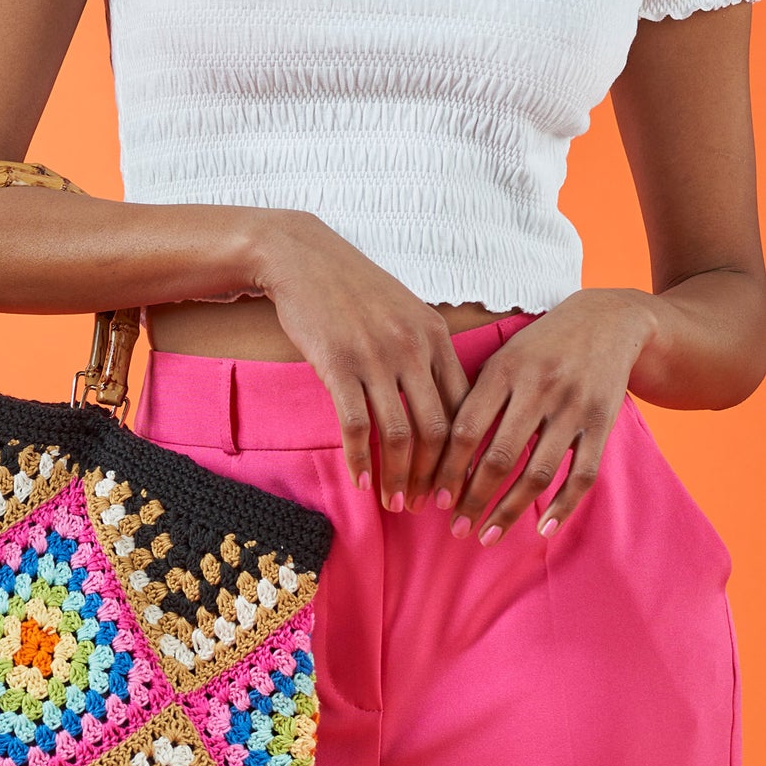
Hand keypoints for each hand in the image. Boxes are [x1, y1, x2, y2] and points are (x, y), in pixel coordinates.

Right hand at [249, 211, 469, 509]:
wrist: (302, 258)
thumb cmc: (351, 290)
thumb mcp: (403, 311)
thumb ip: (424, 352)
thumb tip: (438, 402)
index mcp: (435, 336)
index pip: (463, 407)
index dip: (463, 453)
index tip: (457, 483)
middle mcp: (412, 348)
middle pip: (437, 429)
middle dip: (435, 477)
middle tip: (427, 507)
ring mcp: (375, 357)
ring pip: (399, 434)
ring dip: (398, 477)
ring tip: (394, 503)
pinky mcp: (337, 365)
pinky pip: (355, 425)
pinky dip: (359, 459)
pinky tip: (360, 481)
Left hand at [428, 288, 654, 543]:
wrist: (610, 319)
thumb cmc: (539, 347)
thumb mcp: (501, 358)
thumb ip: (472, 398)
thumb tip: (432, 452)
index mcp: (503, 371)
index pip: (465, 430)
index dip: (446, 470)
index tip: (433, 499)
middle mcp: (538, 389)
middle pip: (499, 458)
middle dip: (473, 499)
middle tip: (456, 528)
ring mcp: (573, 408)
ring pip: (538, 472)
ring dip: (510, 510)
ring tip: (488, 535)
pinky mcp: (602, 423)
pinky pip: (582, 474)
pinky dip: (563, 506)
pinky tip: (542, 531)